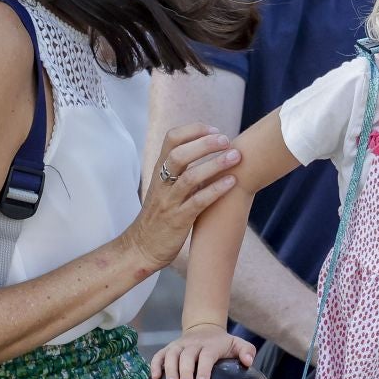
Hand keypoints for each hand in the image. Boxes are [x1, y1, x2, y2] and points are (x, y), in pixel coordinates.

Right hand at [123, 124, 241, 270]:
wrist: (142, 248)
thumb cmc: (160, 215)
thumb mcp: (166, 187)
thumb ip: (182, 169)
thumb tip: (208, 149)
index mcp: (160, 171)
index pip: (171, 139)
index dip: (194, 130)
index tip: (215, 131)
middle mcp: (162, 183)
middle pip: (179, 154)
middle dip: (205, 144)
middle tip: (227, 140)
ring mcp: (169, 202)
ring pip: (189, 177)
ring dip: (214, 164)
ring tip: (235, 157)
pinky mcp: (178, 220)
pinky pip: (197, 202)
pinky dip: (216, 190)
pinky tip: (232, 182)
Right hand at [150, 322, 256, 378]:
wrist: (204, 329)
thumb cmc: (222, 344)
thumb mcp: (237, 344)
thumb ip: (247, 351)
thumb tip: (248, 362)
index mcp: (210, 345)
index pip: (206, 356)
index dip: (203, 369)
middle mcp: (193, 344)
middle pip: (187, 356)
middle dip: (185, 372)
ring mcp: (179, 345)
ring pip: (172, 355)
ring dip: (169, 370)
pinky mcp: (168, 348)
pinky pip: (159, 355)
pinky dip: (155, 364)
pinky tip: (154, 377)